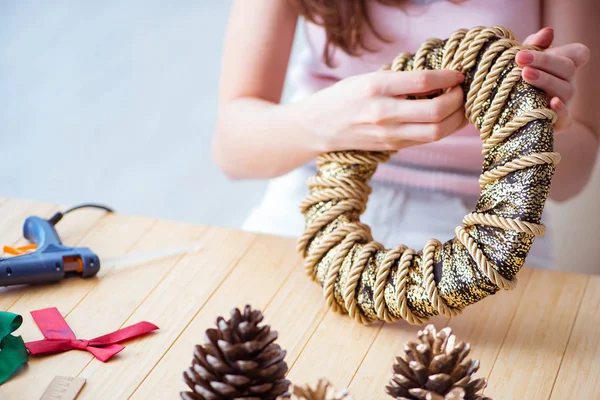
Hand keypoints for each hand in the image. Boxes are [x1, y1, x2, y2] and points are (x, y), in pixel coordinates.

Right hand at [296, 70, 466, 152]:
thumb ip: (399, 79)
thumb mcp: (367, 78)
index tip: (458, 73)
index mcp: (376, 88)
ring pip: (436, 131)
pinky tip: (448, 118)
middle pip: (436, 111)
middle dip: (458, 100)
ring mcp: (388, 134)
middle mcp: (383, 113)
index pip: (423, 81)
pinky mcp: (392, 146)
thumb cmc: (343, 97)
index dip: (448, 76)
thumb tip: (438, 76)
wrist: (319, 127)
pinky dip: (444, 128)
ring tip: (461, 105)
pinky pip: (426, 139)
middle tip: (463, 90)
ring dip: (457, 118)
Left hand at [516, 27, 590, 129]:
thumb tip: (547, 32)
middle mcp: (568, 82)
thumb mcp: (521, 59)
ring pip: (565, 90)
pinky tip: (550, 103)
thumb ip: (533, 45)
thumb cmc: (516, 77)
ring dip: (545, 81)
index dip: (569, 51)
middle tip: (520, 58)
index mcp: (563, 64)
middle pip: (567, 69)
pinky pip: (566, 118)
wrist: (505, 112)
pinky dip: (560, 111)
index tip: (546, 45)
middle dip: (544, 61)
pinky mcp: (558, 122)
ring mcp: (565, 103)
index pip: (578, 54)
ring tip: (524, 75)